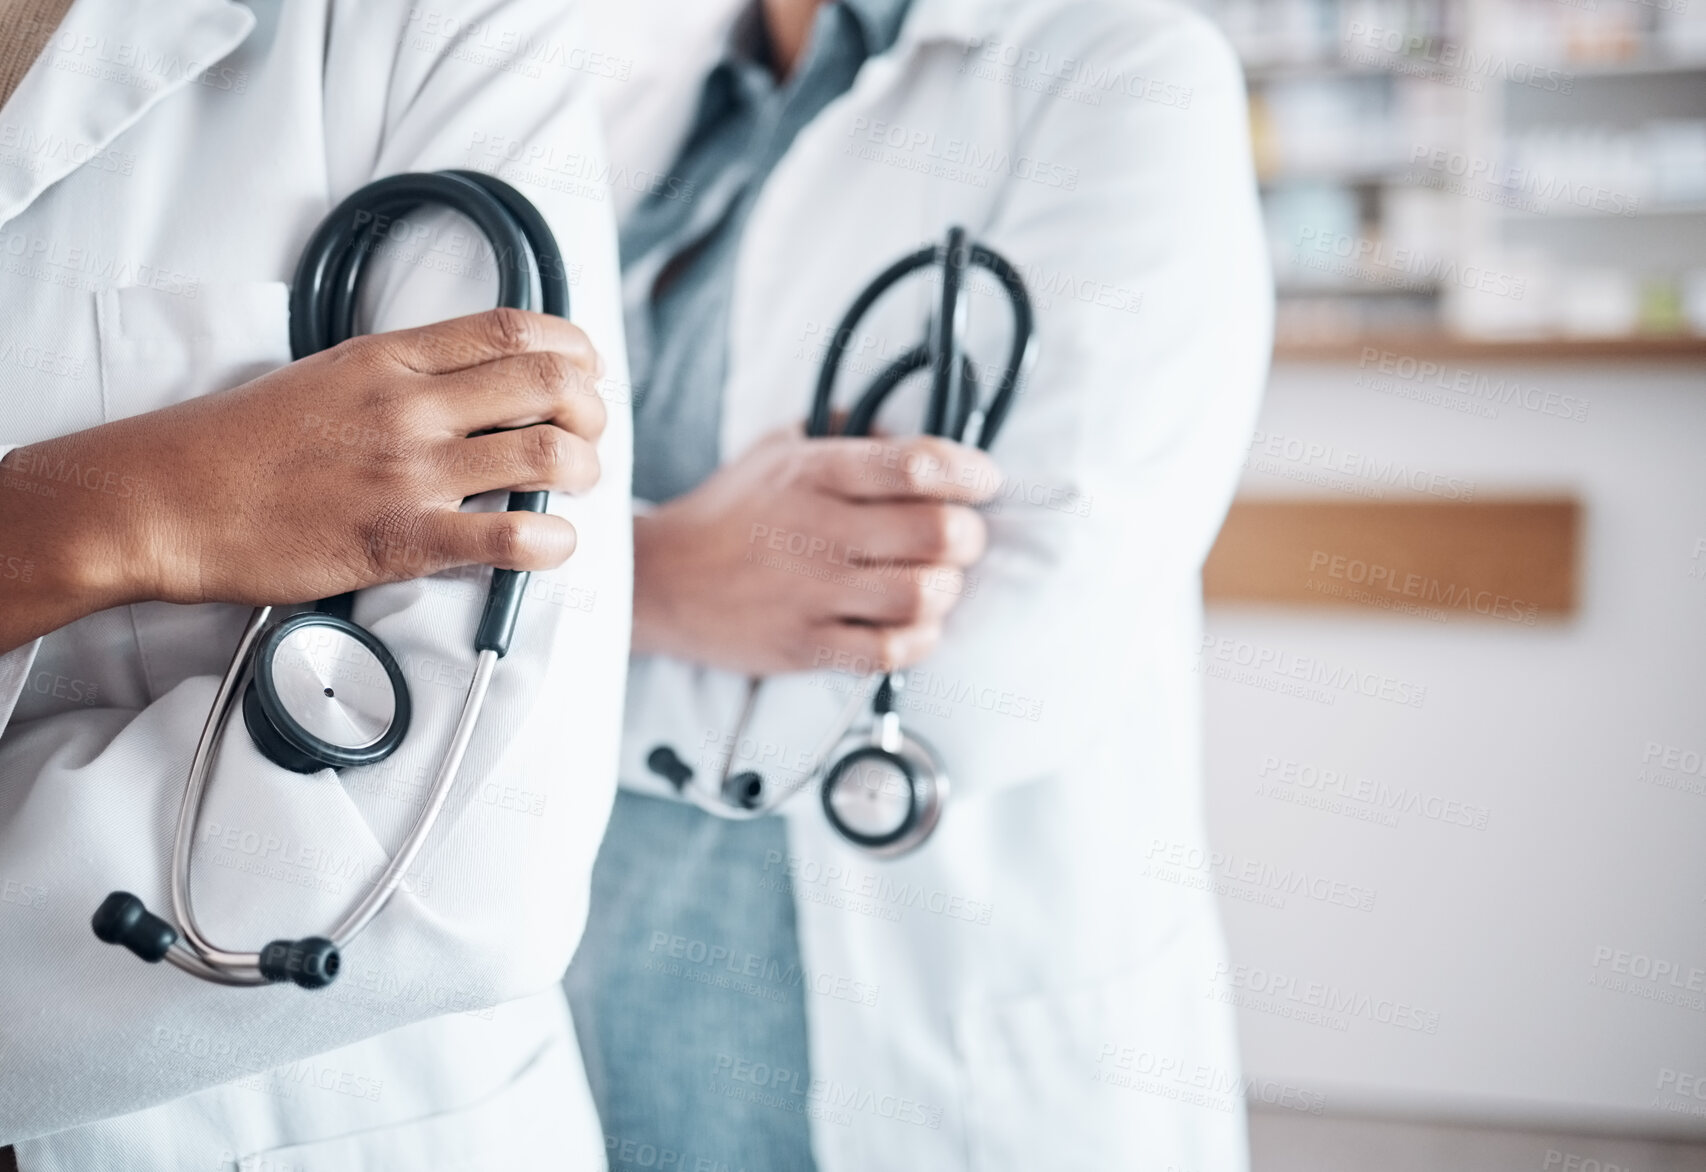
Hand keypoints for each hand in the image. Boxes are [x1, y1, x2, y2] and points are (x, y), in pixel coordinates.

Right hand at [0, 308, 605, 652]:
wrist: (166, 500)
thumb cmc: (239, 444)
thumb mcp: (328, 376)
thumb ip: (401, 374)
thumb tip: (468, 382)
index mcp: (391, 357)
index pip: (515, 330)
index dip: (575, 349)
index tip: (586, 371)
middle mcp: (411, 405)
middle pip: (550, 386)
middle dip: (592, 411)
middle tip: (589, 436)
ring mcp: (409, 471)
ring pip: (546, 455)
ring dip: (583, 472)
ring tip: (576, 487)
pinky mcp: (400, 538)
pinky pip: (508, 537)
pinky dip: (552, 542)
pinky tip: (552, 545)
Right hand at [633, 428, 999, 675]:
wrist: (658, 579)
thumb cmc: (732, 511)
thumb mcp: (780, 448)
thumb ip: (846, 432)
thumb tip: (914, 427)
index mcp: (815, 472)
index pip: (918, 464)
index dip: (970, 473)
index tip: (983, 482)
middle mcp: (817, 530)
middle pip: (937, 533)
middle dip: (968, 535)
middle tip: (959, 538)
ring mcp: (811, 593)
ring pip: (924, 595)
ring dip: (946, 589)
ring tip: (934, 582)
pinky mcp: (804, 646)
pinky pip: (891, 652)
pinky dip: (918, 639)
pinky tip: (910, 624)